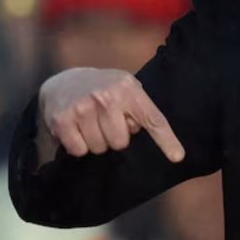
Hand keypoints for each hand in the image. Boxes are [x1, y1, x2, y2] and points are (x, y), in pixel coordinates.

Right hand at [39, 67, 184, 160]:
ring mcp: (83, 107)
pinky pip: (79, 150)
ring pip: (99, 148)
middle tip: (105, 123)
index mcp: (128, 88)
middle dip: (114, 138)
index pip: (152, 119)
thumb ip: (139, 110)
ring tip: (90, 124)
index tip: (177, 157)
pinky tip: (76, 129)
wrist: (63, 81)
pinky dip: (78, 146)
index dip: (166, 140)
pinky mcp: (62, 120)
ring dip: (95, 142)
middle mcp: (106, 96)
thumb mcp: (126, 90)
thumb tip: (142, 134)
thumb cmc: (103, 89)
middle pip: (120, 143)